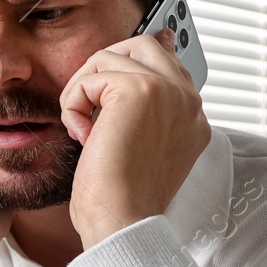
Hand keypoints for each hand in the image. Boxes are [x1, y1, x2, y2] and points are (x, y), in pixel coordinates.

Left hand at [59, 28, 210, 248]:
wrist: (124, 222)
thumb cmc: (125, 197)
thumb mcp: (140, 148)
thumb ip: (143, 110)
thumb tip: (128, 75)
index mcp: (193, 116)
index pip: (166, 63)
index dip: (129, 69)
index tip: (109, 87)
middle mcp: (188, 100)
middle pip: (141, 44)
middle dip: (102, 69)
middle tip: (88, 105)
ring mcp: (168, 91)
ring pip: (109, 57)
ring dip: (82, 90)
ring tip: (83, 128)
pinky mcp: (139, 90)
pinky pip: (90, 78)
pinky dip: (73, 105)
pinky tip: (83, 136)